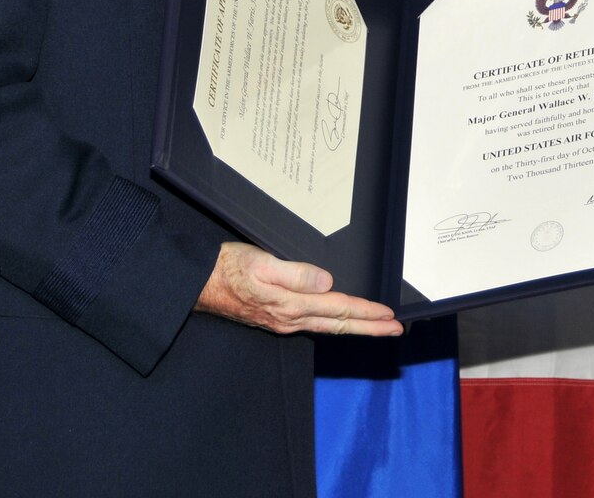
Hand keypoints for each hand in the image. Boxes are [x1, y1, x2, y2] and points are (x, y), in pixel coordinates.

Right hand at [196, 242, 402, 336]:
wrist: (199, 284)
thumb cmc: (228, 270)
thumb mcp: (262, 263)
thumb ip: (295, 274)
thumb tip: (326, 283)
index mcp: (290, 304)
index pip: (338, 309)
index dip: (366, 312)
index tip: (389, 316)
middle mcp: (290, 318)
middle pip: (338, 324)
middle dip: (369, 327)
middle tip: (395, 329)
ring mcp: (283, 321)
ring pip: (328, 325)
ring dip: (355, 326)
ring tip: (376, 326)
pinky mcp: (275, 318)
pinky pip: (314, 324)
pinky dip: (334, 323)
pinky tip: (339, 321)